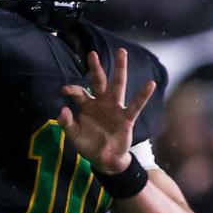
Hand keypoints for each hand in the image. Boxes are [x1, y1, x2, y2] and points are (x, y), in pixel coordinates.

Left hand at [59, 48, 155, 175]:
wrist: (104, 160)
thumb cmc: (89, 145)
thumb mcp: (74, 135)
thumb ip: (67, 123)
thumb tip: (62, 109)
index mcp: (87, 106)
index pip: (79, 93)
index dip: (72, 90)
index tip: (64, 89)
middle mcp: (102, 103)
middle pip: (99, 81)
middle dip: (96, 68)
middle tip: (92, 53)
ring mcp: (115, 108)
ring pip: (118, 85)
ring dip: (120, 69)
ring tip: (122, 52)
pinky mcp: (126, 118)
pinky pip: (136, 105)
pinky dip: (143, 95)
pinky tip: (150, 83)